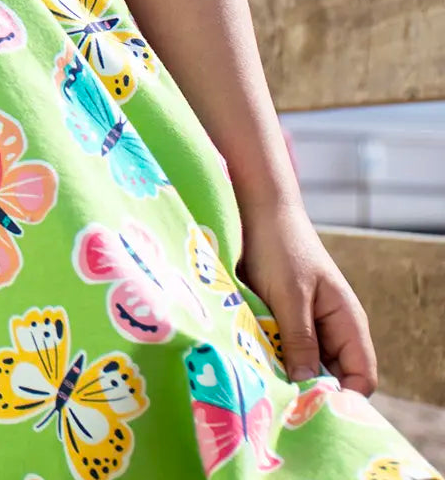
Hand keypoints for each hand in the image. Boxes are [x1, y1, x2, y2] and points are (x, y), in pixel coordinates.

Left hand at [235, 197, 377, 393]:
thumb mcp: (290, 295)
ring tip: (265, 381)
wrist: (261, 211)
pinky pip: (286, 351)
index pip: (362, 378)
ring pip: (306, 366)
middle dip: (310, 390)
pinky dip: (275, 357)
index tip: (310, 407)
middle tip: (281, 400)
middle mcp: (334, 329)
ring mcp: (311, 325)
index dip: (343, 398)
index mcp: (348, 323)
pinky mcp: (287, 320)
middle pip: (333, 377)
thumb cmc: (281, 247)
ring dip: (288, 374)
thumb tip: (308, 387)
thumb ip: (301, 340)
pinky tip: (256, 361)